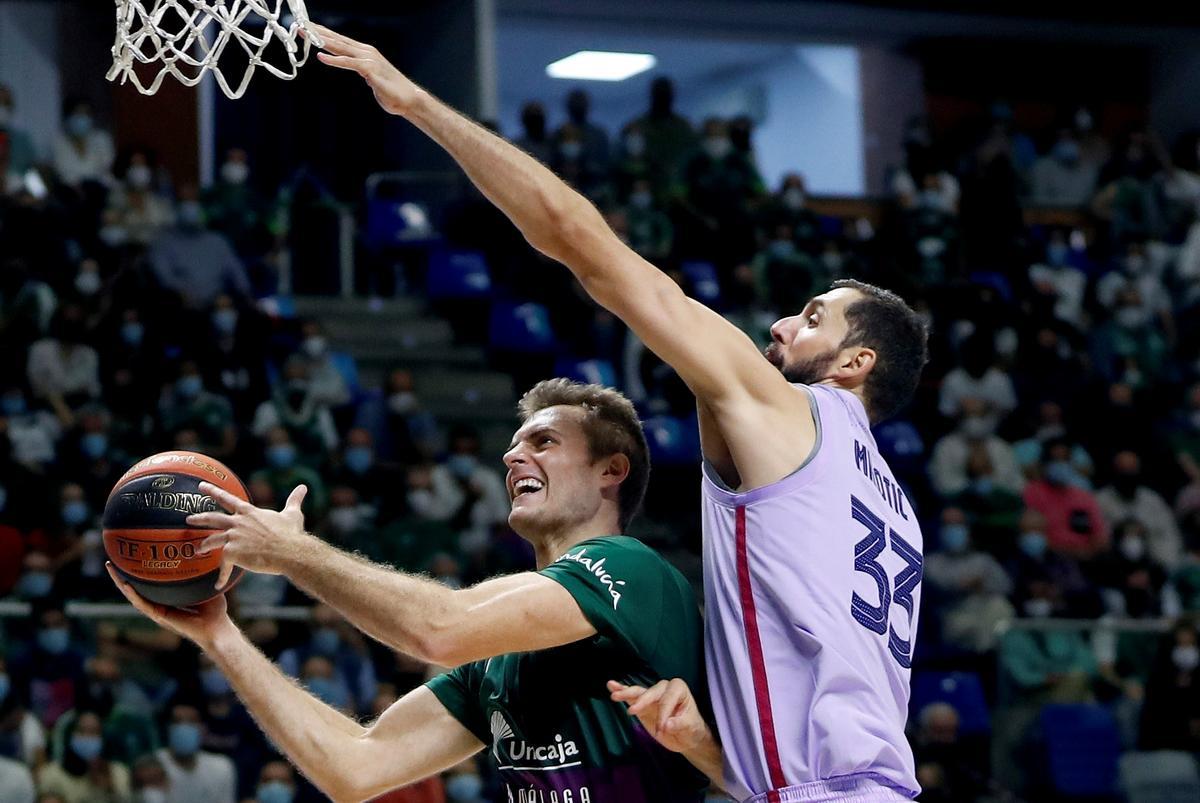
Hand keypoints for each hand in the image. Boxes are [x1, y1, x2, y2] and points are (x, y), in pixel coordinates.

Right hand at [106, 563, 233, 649]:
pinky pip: (145, 605)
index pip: (148, 586)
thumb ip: (201, 573)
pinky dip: (134, 596)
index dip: (138, 575)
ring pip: (134, 597)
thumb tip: (204, 552)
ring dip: (122, 584)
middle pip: (135, 590)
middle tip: (111, 562)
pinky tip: (126, 586)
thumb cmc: (215, 610)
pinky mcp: (162, 617)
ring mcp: (158, 612)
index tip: (129, 559)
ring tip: (112, 570)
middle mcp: (159, 605)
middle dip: (122, 577)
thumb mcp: (206, 586)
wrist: (218, 628)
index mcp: (167, 599)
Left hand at [186, 482, 310, 590]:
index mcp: (249, 513)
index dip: (213, 491)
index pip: (227, 499)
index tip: (201, 486)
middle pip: (212, 518)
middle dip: (199, 518)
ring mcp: (234, 537)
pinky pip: (223, 565)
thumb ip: (295, 500)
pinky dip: (221, 576)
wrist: (289, 551)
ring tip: (198, 550)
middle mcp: (238, 523)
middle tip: (188, 519)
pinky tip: (218, 585)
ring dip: (204, 545)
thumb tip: (303, 487)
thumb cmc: (291, 533)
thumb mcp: (293, 514)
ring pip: (212, 540)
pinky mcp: (233, 553)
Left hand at [308, 24, 422, 116]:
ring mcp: (368, 59)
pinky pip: (349, 63)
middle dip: (317, 32)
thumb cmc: (391, 91)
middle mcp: (366, 52)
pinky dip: (335, 60)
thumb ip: (360, 69)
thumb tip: (353, 67)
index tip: (306, 28)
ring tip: (306, 35)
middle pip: (337, 39)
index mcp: (365, 53)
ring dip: (322, 40)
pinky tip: (321, 57)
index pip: (340, 40)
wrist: (409, 99)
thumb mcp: (371, 77)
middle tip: (299, 26)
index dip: (322, 33)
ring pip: (341, 47)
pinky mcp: (370, 70)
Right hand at [608, 679, 710, 753]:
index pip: (667, 700)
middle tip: (632, 712)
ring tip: (614, 694)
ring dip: (626, 693)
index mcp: (679, 689)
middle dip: (642, 701)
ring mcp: (652, 696)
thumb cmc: (691, 728)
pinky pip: (631, 697)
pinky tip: (611, 687)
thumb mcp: (690, 727)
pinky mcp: (643, 705)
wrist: (687, 737)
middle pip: (651, 692)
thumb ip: (679, 724)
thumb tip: (667, 724)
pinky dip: (622, 692)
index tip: (662, 729)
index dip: (663, 714)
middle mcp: (664, 688)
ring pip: (638, 692)